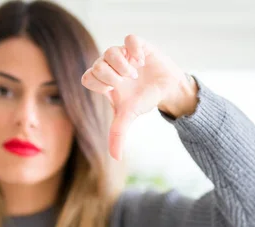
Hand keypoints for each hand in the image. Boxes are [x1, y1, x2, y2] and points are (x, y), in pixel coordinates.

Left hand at [81, 34, 198, 159]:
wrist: (167, 89)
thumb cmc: (143, 100)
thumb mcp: (128, 117)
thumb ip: (118, 134)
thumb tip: (115, 158)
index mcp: (104, 81)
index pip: (87, 77)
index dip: (97, 83)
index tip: (112, 90)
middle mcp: (110, 66)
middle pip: (97, 64)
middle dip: (111, 75)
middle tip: (126, 82)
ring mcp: (124, 54)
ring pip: (110, 51)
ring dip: (122, 65)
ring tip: (134, 74)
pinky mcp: (138, 45)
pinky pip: (130, 39)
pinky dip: (134, 50)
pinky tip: (141, 61)